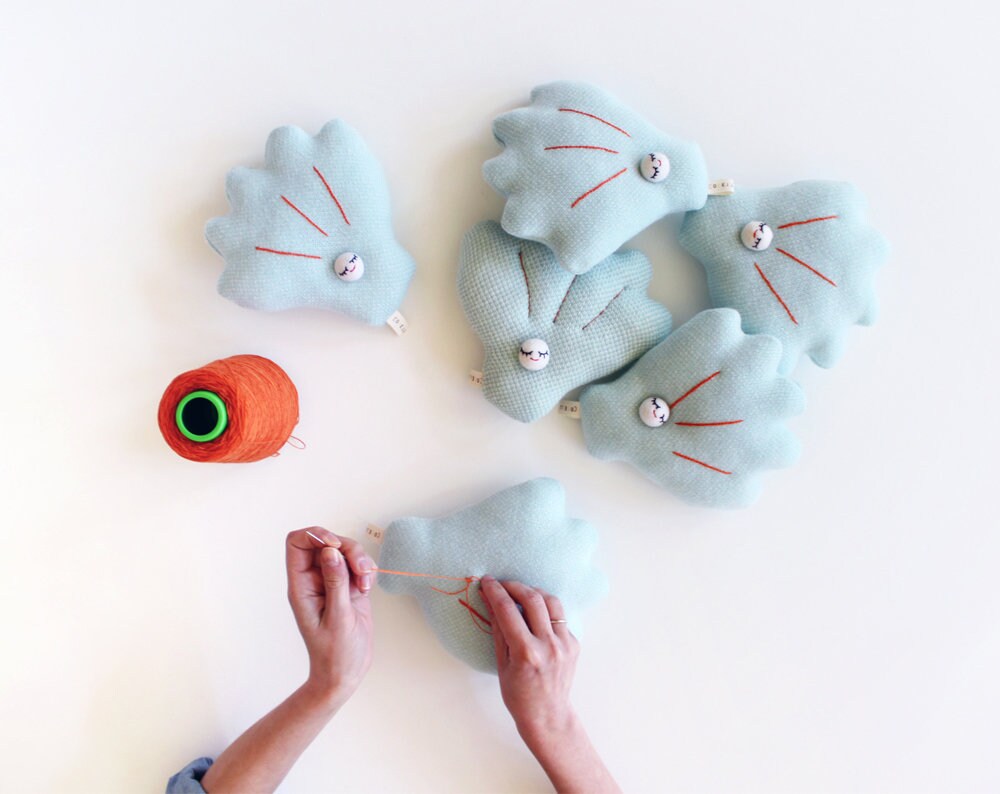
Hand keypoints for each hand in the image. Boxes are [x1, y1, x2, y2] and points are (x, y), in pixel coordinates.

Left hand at [286, 528, 374, 705]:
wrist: (346, 673)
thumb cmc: (335, 654)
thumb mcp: (338, 618)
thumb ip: (335, 582)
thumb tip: (330, 551)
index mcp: (301, 587)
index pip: (298, 544)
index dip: (316, 536)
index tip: (336, 547)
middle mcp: (314, 580)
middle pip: (326, 543)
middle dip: (347, 549)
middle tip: (361, 570)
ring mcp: (331, 582)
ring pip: (344, 551)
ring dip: (359, 560)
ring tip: (366, 584)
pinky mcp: (348, 587)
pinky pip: (356, 565)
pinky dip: (366, 571)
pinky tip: (368, 589)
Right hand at [479, 576, 578, 738]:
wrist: (547, 715)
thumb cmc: (518, 695)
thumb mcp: (501, 664)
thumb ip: (498, 629)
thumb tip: (490, 601)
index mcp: (526, 652)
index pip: (508, 610)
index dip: (495, 591)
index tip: (487, 581)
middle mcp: (549, 645)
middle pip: (533, 599)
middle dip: (514, 586)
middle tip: (502, 583)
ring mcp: (565, 643)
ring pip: (551, 602)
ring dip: (534, 592)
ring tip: (520, 593)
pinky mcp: (574, 643)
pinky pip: (559, 617)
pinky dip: (546, 611)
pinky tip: (535, 615)